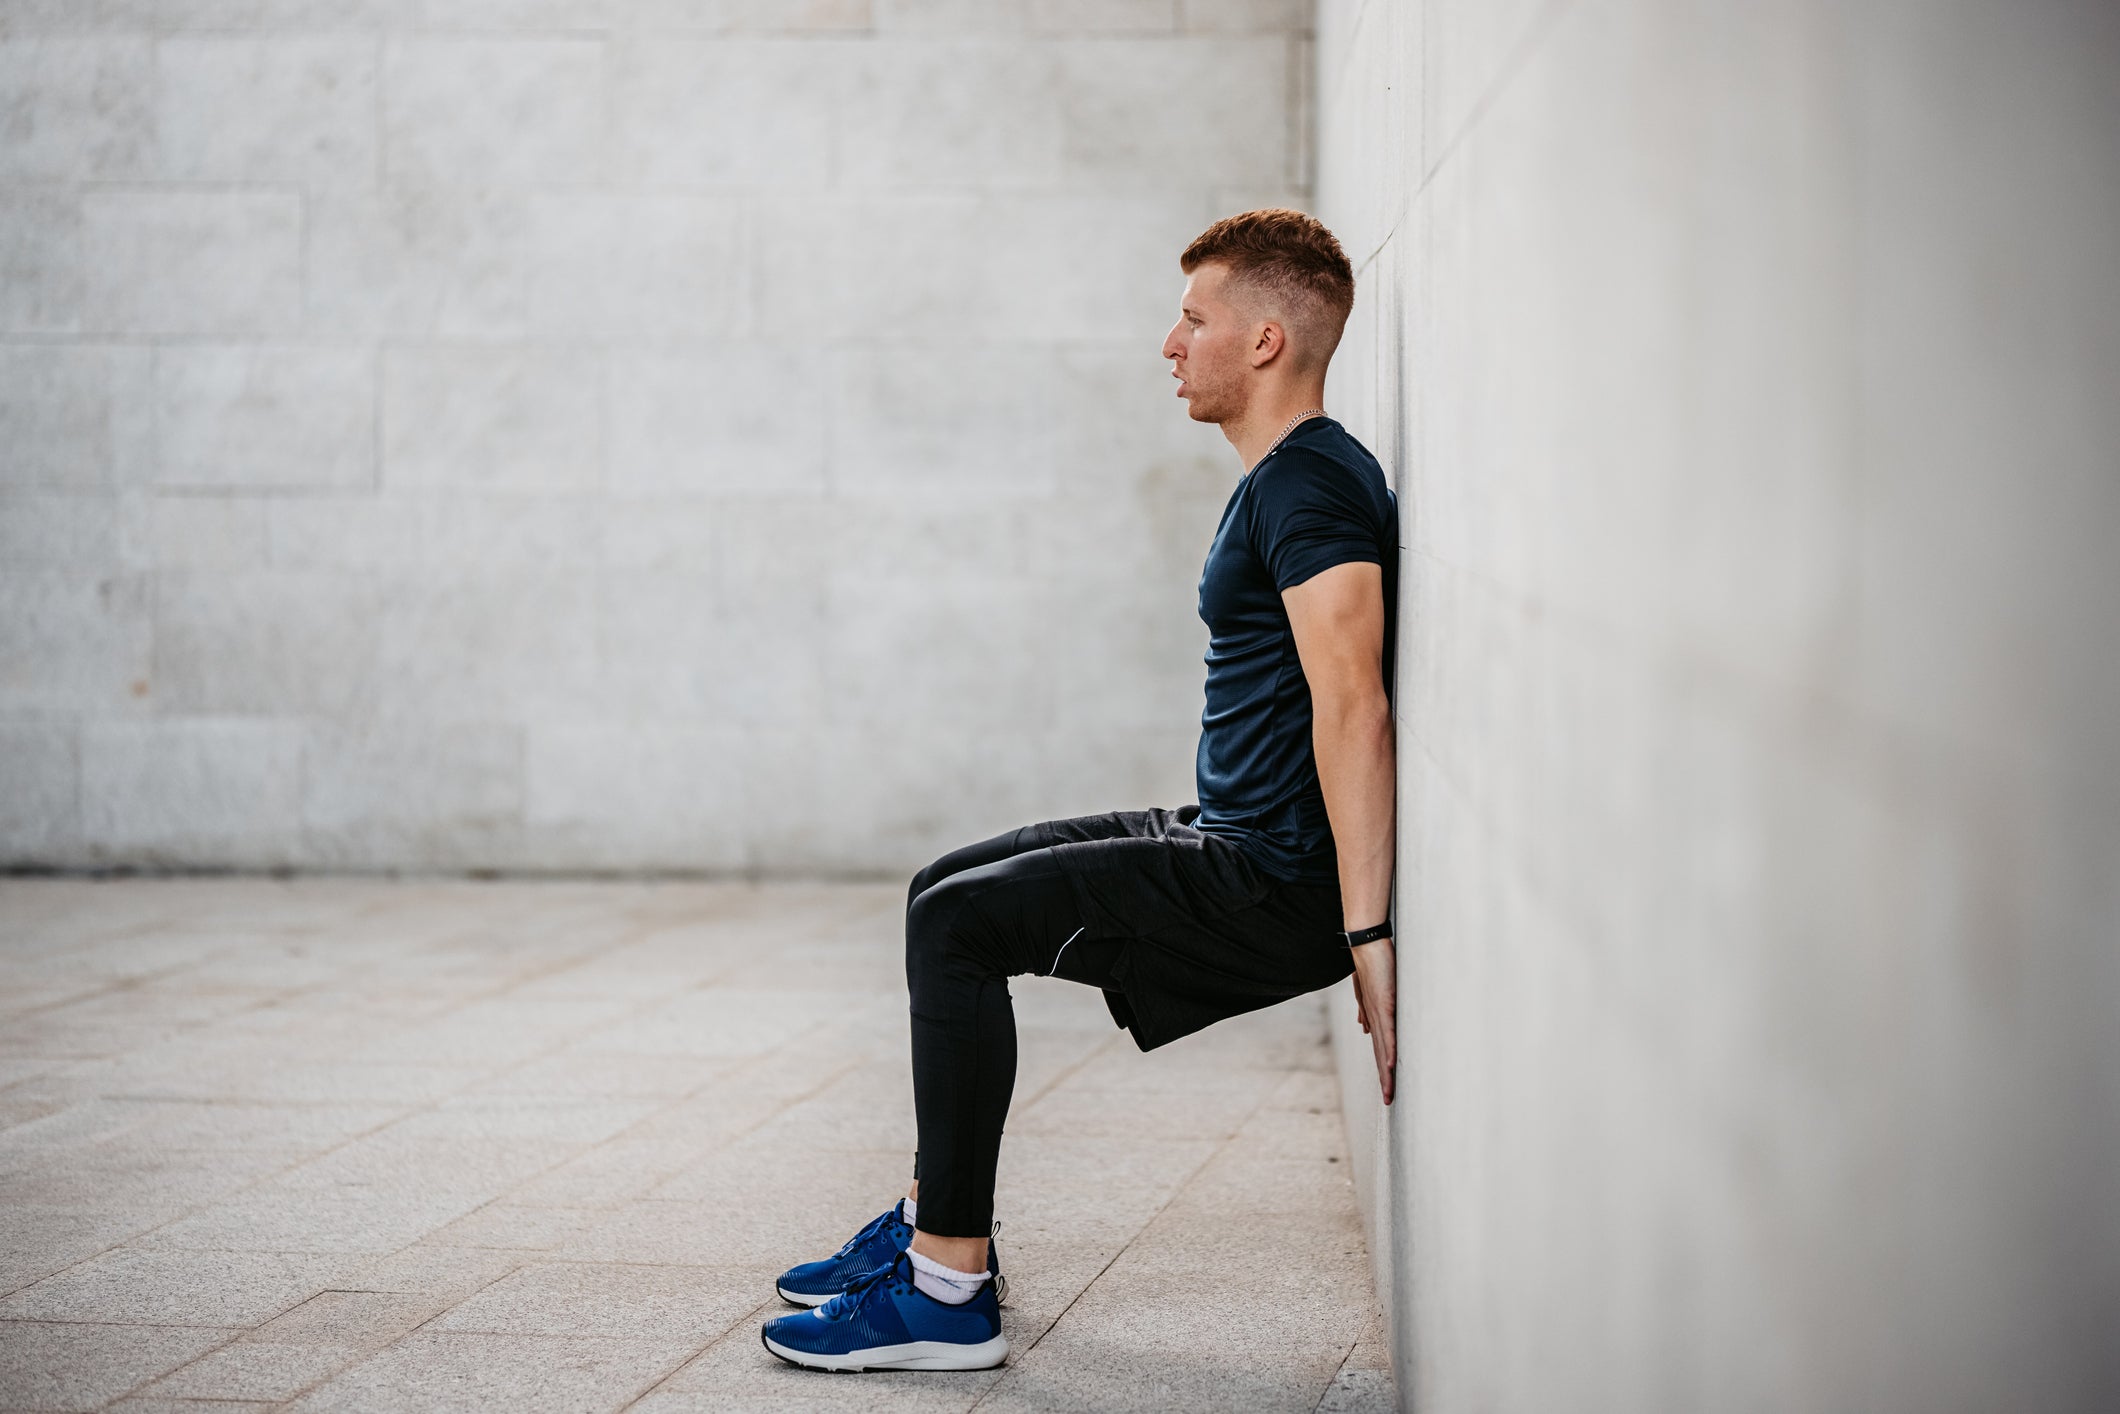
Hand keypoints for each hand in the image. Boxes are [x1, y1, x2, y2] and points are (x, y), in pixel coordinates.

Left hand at [1348, 937, 1395, 1104]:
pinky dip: (1389, 1048)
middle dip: (1384, 1079)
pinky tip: (1390, 1064)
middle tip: (1388, 1101)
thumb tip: (1365, 1027)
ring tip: (1389, 1092)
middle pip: (1379, 1055)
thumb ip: (1367, 1009)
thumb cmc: (1370, 964)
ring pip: (1382, 1048)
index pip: (1379, 1048)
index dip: (1382, 1069)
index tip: (1387, 1088)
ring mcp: (1377, 1012)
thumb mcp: (1369, 990)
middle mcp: (1373, 1018)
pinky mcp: (1383, 1003)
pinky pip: (1387, 1030)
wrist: (1364, 943)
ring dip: (1386, 1071)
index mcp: (1373, 1016)